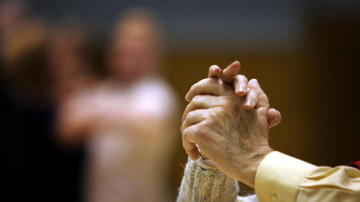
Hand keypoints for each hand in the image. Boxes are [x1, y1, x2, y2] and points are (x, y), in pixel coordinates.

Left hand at [181, 62, 277, 186]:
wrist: (254, 164)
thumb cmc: (257, 142)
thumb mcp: (261, 114)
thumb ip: (257, 95)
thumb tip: (253, 80)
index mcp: (233, 96)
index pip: (210, 83)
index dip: (197, 88)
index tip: (189, 96)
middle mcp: (222, 103)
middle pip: (195, 101)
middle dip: (189, 113)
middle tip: (188, 126)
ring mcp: (211, 116)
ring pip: (188, 118)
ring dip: (187, 130)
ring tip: (193, 143)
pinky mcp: (202, 131)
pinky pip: (186, 133)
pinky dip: (187, 144)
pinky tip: (195, 154)